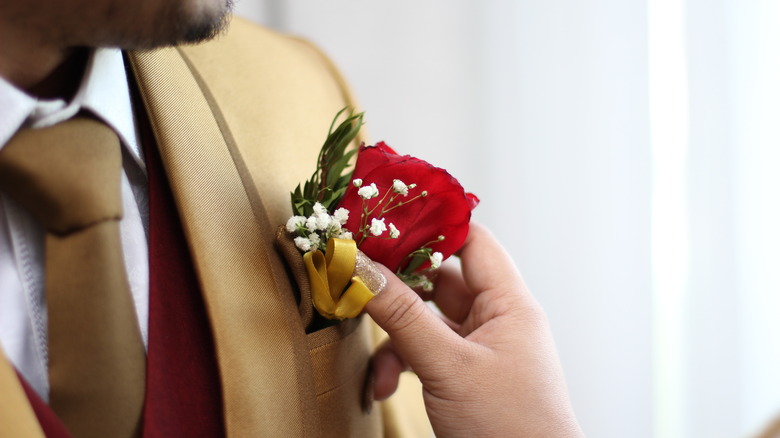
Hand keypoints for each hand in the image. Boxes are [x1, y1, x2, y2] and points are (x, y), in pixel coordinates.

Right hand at [364, 223, 583, 437]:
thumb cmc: (510, 427)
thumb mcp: (449, 367)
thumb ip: (402, 316)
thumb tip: (362, 267)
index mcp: (509, 304)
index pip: (472, 241)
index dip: (431, 227)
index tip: (384, 221)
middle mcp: (495, 320)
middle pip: (439, 280)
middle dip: (399, 287)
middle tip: (359, 279)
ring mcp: (478, 350)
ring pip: (425, 322)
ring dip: (394, 337)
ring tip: (378, 362)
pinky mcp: (462, 377)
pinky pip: (424, 354)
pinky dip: (400, 365)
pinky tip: (386, 387)